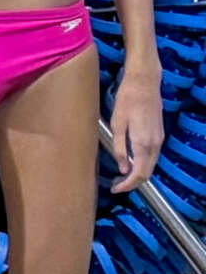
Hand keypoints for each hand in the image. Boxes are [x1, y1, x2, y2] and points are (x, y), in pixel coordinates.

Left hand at [107, 71, 163, 192]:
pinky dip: (142, 164)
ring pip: (151, 164)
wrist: (144, 83)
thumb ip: (120, 148)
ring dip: (137, 174)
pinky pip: (152, 156)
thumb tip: (123, 168)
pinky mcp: (158, 134)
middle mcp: (155, 144)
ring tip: (120, 177)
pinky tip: (129, 163)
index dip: (128, 185)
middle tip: (116, 186)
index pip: (139, 173)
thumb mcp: (117, 125)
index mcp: (144, 143)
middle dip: (133, 183)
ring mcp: (159, 139)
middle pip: (147, 172)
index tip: (115, 189)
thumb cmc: (127, 101)